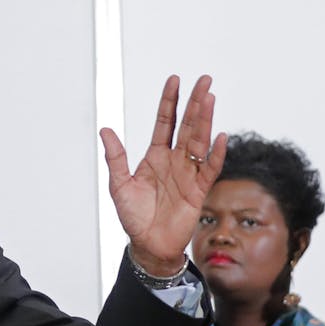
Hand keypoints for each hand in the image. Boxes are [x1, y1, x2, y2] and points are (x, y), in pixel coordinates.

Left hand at [101, 75, 225, 274]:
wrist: (148, 245)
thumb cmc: (134, 217)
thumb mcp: (119, 185)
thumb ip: (116, 158)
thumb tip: (105, 130)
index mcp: (155, 156)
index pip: (164, 122)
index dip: (169, 102)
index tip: (174, 80)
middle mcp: (174, 160)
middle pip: (187, 126)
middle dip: (195, 102)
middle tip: (204, 80)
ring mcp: (188, 173)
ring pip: (199, 141)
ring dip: (205, 120)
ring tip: (210, 98)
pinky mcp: (198, 191)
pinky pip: (209, 169)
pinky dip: (215, 154)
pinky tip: (219, 137)